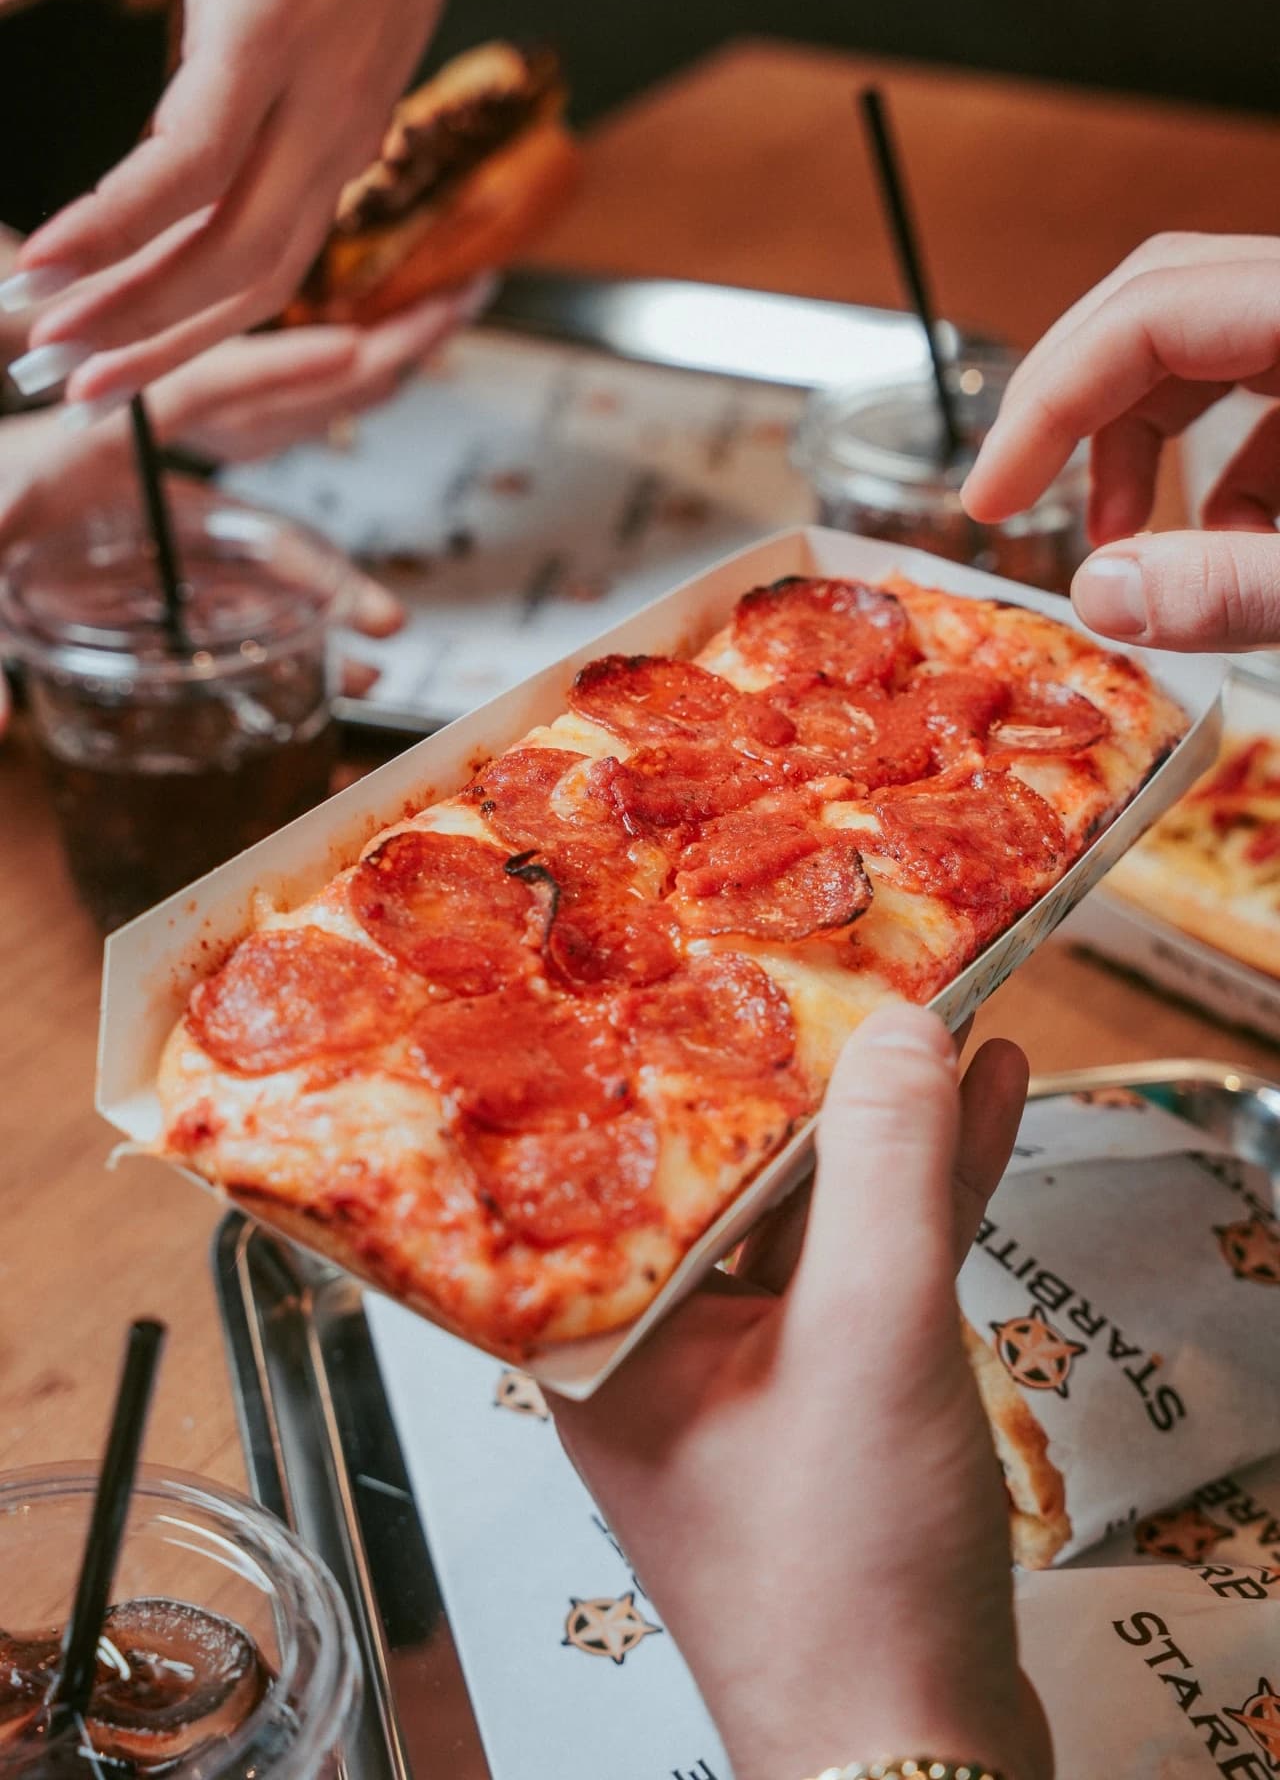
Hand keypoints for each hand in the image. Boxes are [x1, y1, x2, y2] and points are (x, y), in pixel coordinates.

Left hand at [0, 0, 640, 409]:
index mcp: (271, 24)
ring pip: (271, 277)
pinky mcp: (351, 159)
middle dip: (141, 323)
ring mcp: (349, 140)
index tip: (38, 272)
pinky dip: (217, 309)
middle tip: (48, 361)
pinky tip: (153, 332)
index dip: (114, 229)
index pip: (194, 162)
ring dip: (180, 340)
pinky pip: (285, 257)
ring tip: (96, 384)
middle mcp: (324, 102)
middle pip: (241, 255)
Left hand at [554, 1006, 1049, 1779]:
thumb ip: (887, 1174)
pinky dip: (927, 1196)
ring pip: (813, 1212)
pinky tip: (982, 1111)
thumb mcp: (868, 1340)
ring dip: (887, 1124)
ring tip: (948, 1015)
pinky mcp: (828, 1401)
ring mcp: (747, 1373)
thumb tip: (901, 1029)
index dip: (688, 1041)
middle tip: (854, 966)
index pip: (632, 1149)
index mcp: (606, 1332)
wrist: (919, 1757)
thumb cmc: (846, 1583)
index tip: (730, 947)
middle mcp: (658, 1344)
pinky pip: (869, 1269)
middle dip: (809, 1072)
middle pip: (731, 1167)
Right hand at [962, 233, 1279, 649]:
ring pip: (1206, 347)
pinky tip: (1226, 548)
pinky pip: (1266, 392)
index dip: (1050, 402)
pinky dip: (1222, 470)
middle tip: (1013, 495)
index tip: (991, 497)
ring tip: (1119, 539)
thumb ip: (1234, 587)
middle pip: (1159, 306)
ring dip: (1141, 443)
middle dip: (1075, 407)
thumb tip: (1102, 594)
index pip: (1148, 312)